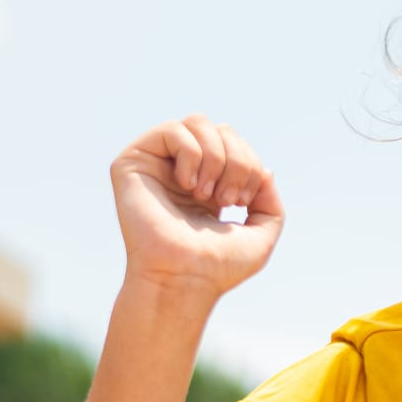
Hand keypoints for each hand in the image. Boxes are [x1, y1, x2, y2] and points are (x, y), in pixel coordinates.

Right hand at [110, 115, 283, 300]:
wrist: (185, 279)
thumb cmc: (217, 266)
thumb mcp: (262, 232)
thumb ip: (269, 200)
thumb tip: (264, 169)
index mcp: (206, 185)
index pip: (235, 144)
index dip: (249, 164)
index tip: (239, 203)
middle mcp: (181, 172)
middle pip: (221, 130)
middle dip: (237, 161)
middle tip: (226, 200)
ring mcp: (156, 166)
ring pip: (198, 122)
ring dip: (215, 157)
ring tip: (205, 195)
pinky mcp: (132, 163)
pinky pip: (172, 130)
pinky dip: (192, 154)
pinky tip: (187, 186)